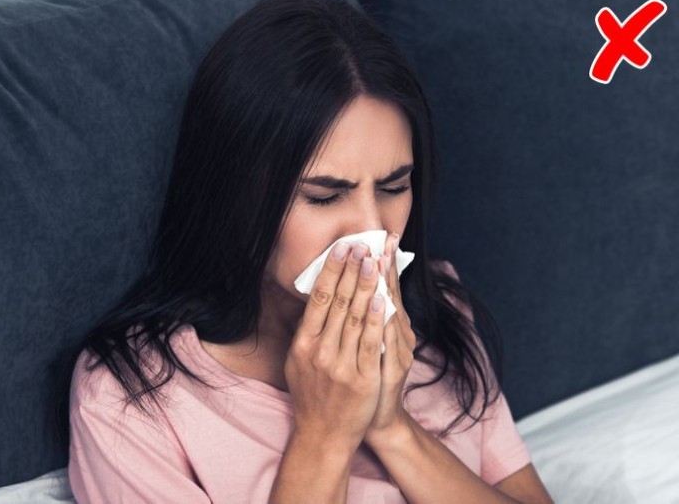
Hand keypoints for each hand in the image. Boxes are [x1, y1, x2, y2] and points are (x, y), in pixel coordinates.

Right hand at [285, 242, 385, 452]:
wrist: (323, 435)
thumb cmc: (312, 395)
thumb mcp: (297, 363)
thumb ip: (306, 333)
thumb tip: (315, 299)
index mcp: (302, 344)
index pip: (318, 299)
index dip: (331, 271)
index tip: (341, 248)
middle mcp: (319, 351)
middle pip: (337, 302)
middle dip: (351, 270)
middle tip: (361, 245)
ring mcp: (340, 365)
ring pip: (355, 317)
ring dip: (365, 286)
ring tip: (373, 261)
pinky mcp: (362, 378)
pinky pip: (371, 342)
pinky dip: (376, 318)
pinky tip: (382, 297)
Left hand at [365, 232, 415, 444]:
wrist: (377, 422)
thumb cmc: (368, 381)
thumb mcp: (371, 346)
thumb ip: (368, 320)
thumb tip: (360, 290)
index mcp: (395, 328)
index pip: (390, 289)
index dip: (387, 264)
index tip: (384, 238)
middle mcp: (400, 336)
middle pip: (392, 295)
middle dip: (384, 266)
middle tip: (380, 238)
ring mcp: (397, 353)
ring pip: (390, 313)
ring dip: (382, 285)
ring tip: (377, 258)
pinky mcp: (389, 371)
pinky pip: (385, 340)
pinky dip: (381, 320)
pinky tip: (378, 300)